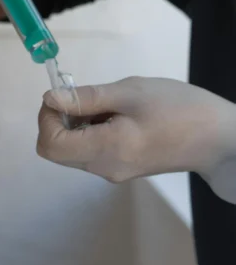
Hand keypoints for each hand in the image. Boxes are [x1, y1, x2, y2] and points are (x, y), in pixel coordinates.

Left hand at [36, 76, 235, 200]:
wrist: (221, 138)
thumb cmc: (179, 109)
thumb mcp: (130, 93)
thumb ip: (86, 98)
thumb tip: (49, 99)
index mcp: (105, 151)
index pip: (49, 145)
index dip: (46, 118)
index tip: (63, 96)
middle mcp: (104, 169)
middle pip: (56, 150)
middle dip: (58, 120)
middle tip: (82, 97)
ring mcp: (113, 171)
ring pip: (71, 150)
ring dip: (75, 124)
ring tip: (106, 105)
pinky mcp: (122, 167)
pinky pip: (90, 151)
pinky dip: (89, 131)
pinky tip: (114, 115)